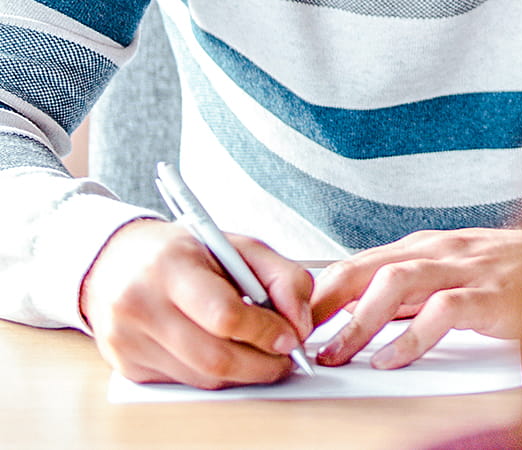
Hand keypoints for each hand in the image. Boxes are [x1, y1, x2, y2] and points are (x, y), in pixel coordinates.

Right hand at [78, 218, 313, 387]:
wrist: (115, 262)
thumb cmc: (182, 252)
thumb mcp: (238, 246)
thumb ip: (283, 277)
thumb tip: (300, 324)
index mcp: (169, 267)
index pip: (224, 316)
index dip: (265, 332)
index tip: (291, 337)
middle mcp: (140, 305)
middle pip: (214, 357)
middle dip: (262, 365)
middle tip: (285, 359)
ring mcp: (127, 339)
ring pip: (201, 377)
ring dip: (243, 374)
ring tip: (262, 356)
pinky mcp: (126, 364)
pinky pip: (183, 382)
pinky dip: (214, 375)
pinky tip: (224, 354)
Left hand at [309, 228, 521, 369]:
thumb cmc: (513, 272)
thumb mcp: (454, 274)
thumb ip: (411, 291)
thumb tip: (356, 318)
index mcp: (427, 246)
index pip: (357, 264)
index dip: (318, 294)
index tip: (291, 325)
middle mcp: (441, 251)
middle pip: (366, 268)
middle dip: (324, 304)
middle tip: (298, 339)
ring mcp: (467, 269)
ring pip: (397, 282)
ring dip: (358, 320)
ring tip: (337, 353)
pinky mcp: (492, 294)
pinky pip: (443, 311)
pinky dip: (412, 336)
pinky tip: (392, 358)